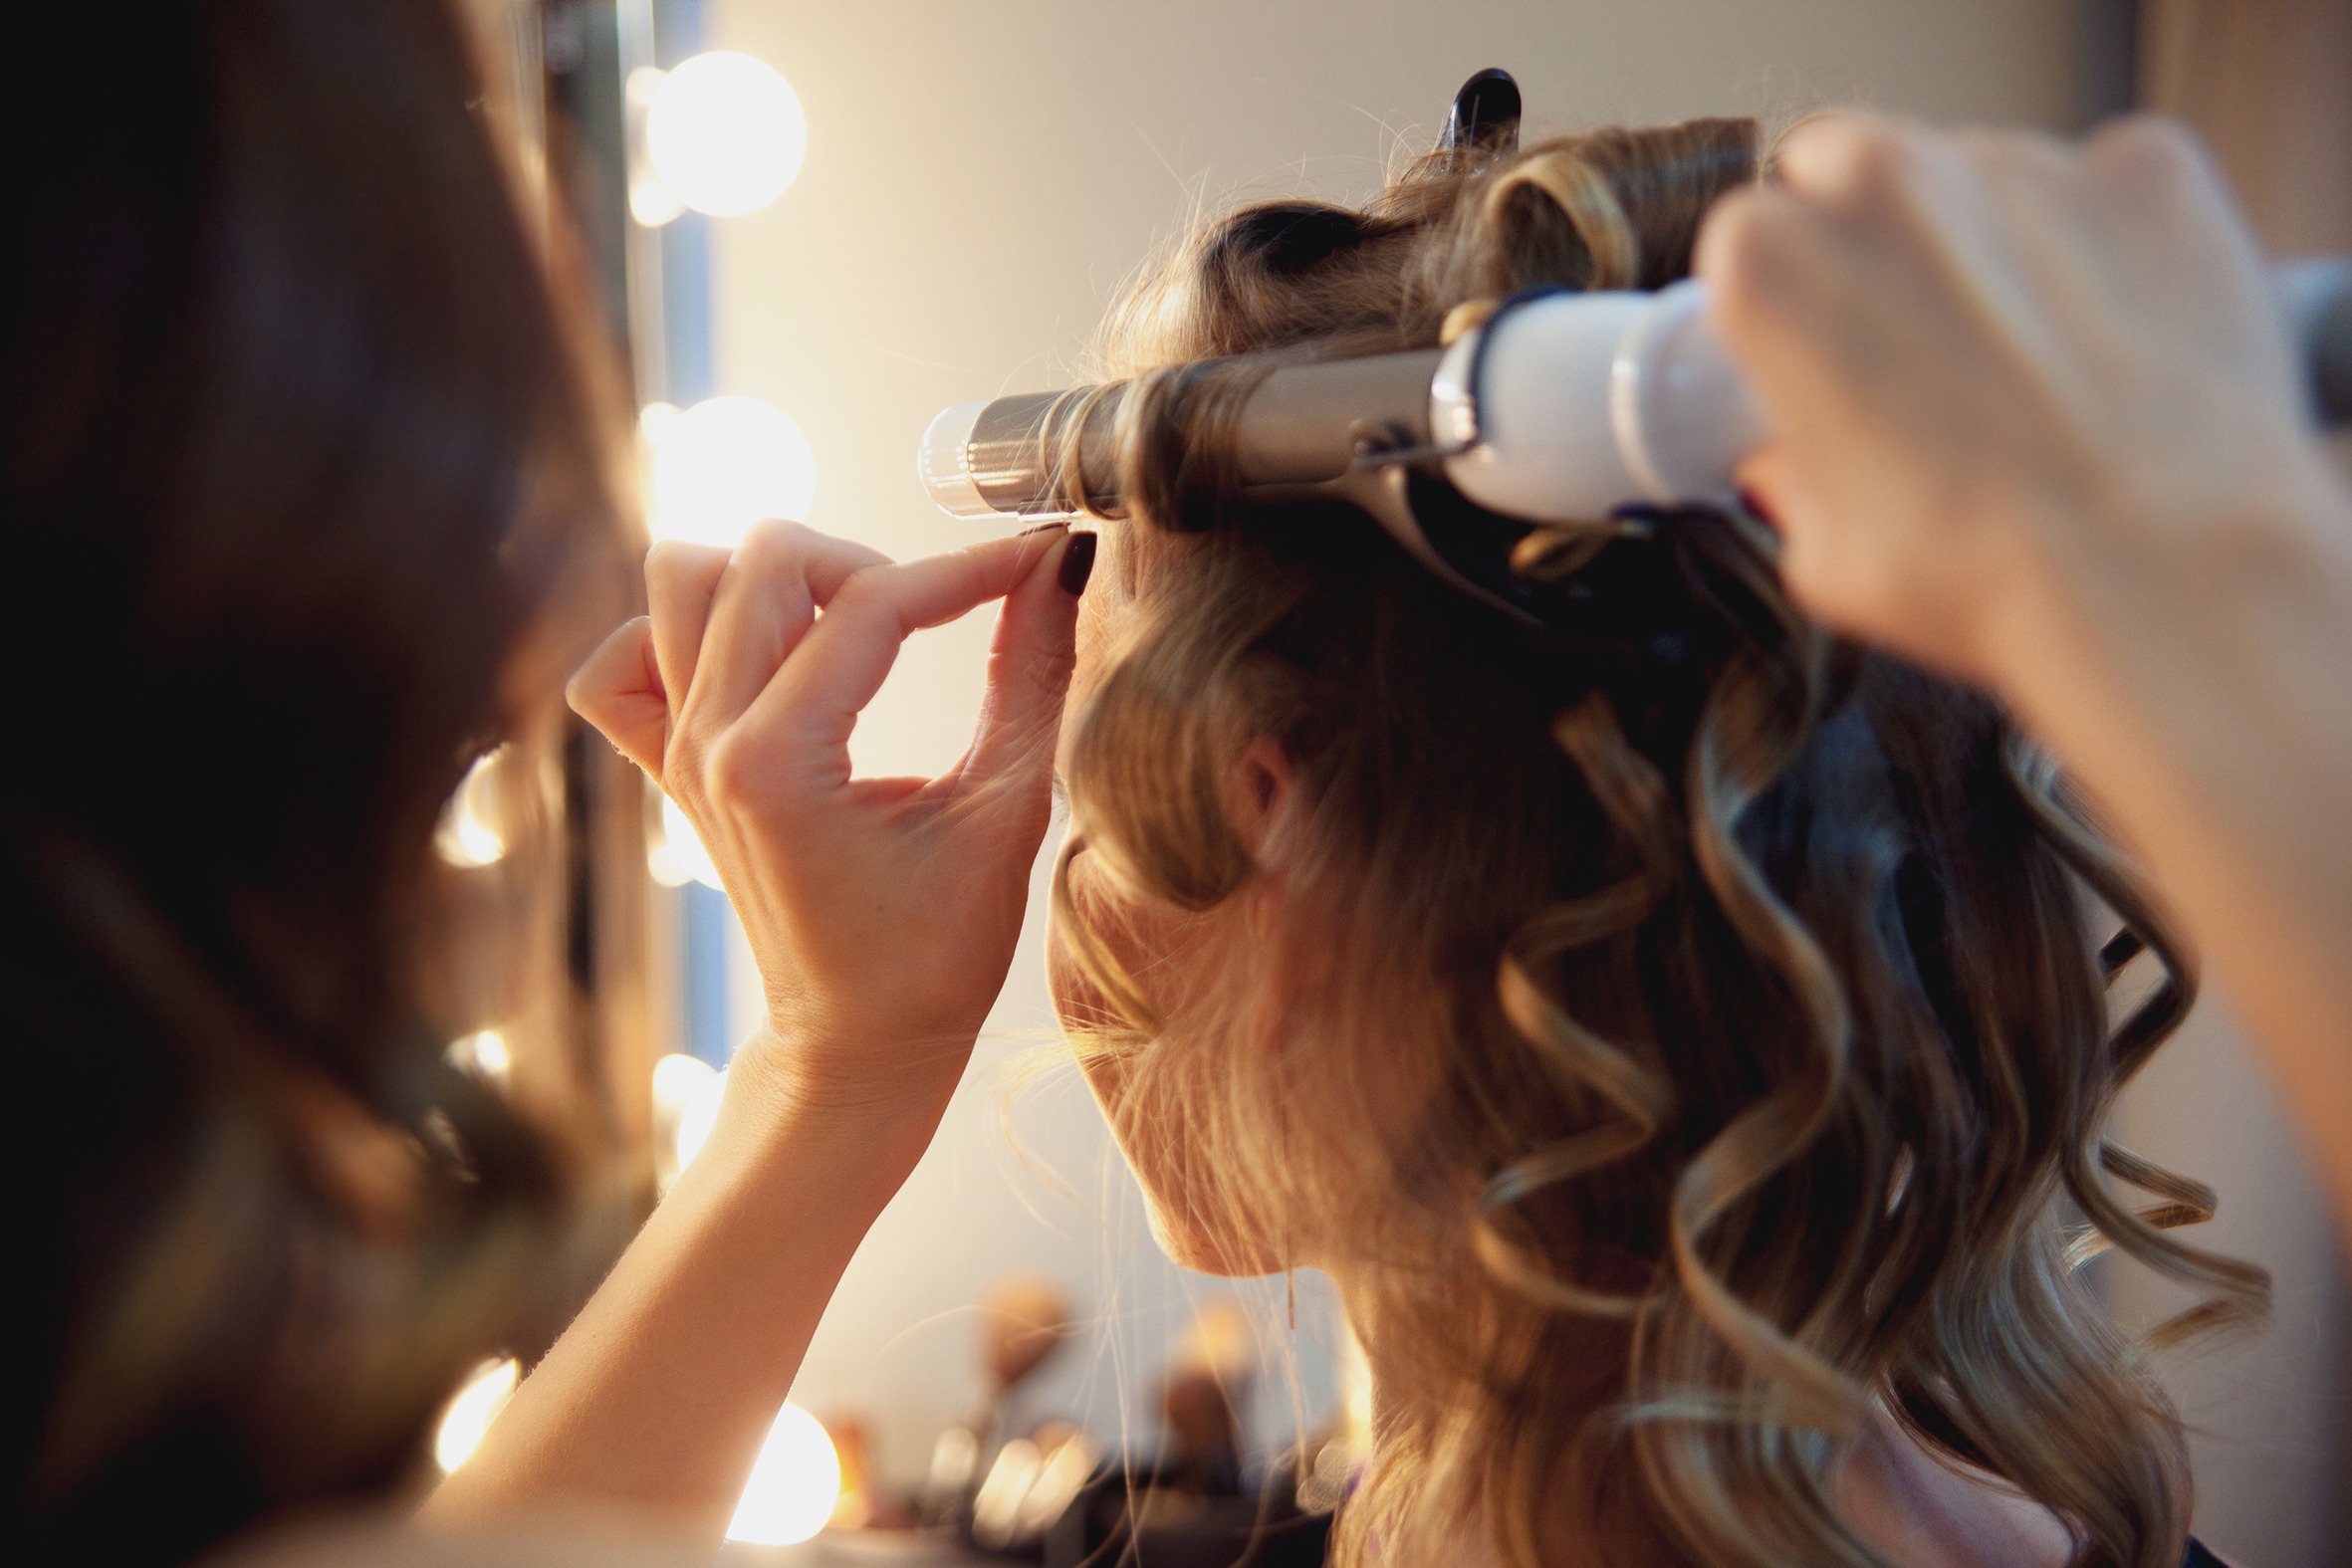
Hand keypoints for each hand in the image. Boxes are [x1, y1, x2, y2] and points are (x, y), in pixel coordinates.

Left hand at [567, 521, 1087, 1145]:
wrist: (856, 1047)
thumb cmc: (936, 956)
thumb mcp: (1002, 816)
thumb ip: (1030, 680)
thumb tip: (1059, 567)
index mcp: (778, 762)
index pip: (872, 604)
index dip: (970, 569)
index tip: (1038, 562)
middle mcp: (709, 745)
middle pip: (763, 558)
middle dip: (869, 565)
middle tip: (935, 617)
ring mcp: (678, 753)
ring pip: (682, 581)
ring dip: (772, 579)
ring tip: (847, 628)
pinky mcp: (668, 769)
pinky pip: (623, 664)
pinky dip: (676, 635)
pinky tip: (754, 661)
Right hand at [1696, 113, 2321, 687]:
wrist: (2163, 572)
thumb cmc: (1983, 574)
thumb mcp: (1825, 559)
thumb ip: (1795, 482)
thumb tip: (1793, 466)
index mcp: (1772, 266)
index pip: (1752, 238)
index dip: (1789, 300)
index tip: (1820, 349)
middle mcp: (1883, 183)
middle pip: (1854, 169)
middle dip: (1877, 238)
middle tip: (1919, 345)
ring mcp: (2021, 163)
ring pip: (1984, 176)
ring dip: (1994, 244)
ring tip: (2037, 366)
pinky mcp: (2143, 170)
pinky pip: (2111, 191)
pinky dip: (2112, 247)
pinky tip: (2122, 341)